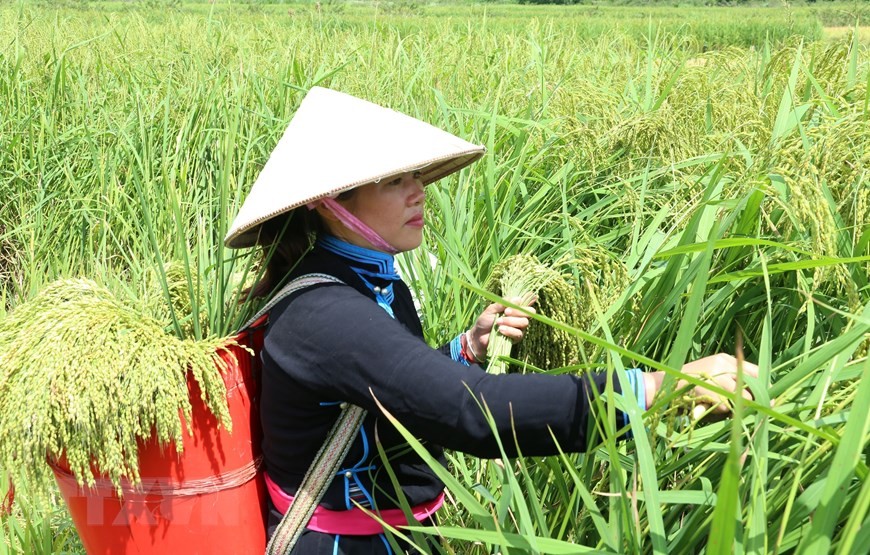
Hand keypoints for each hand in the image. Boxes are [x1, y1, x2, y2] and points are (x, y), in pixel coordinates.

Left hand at [466, 297, 536, 361]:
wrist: (478, 336)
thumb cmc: (485, 321)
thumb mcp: (491, 309)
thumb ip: (503, 303)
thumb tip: (518, 299)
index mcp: (514, 307)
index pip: (527, 301)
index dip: (530, 298)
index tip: (524, 298)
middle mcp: (519, 317)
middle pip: (530, 312)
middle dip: (518, 311)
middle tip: (506, 312)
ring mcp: (519, 328)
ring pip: (524, 322)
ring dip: (511, 321)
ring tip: (498, 322)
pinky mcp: (516, 338)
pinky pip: (518, 333)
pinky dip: (509, 331)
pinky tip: (501, 330)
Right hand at [643, 354, 758, 417]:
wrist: (661, 387)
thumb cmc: (688, 388)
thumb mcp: (712, 377)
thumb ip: (732, 382)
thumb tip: (765, 399)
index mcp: (725, 359)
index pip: (755, 371)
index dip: (762, 387)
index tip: (766, 399)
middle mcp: (722, 364)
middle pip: (752, 386)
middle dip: (751, 401)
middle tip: (745, 409)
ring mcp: (715, 375)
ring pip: (740, 398)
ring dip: (732, 408)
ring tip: (715, 406)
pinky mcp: (708, 388)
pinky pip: (725, 407)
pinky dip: (718, 412)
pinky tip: (705, 407)